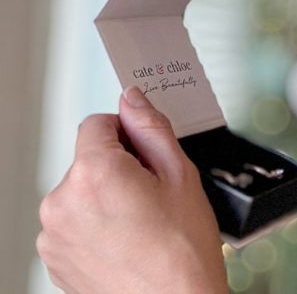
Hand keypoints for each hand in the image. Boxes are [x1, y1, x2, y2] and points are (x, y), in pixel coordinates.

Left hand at [37, 87, 228, 293]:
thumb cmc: (183, 251)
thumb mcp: (181, 176)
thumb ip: (152, 129)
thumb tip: (133, 99)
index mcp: (93, 174)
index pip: (97, 123)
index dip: (127, 132)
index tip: (148, 154)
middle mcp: (62, 201)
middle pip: (88, 160)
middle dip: (118, 168)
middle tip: (154, 196)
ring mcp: (53, 233)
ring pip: (81, 192)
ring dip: (105, 198)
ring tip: (141, 225)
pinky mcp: (54, 258)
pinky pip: (74, 223)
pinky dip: (95, 226)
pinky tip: (126, 243)